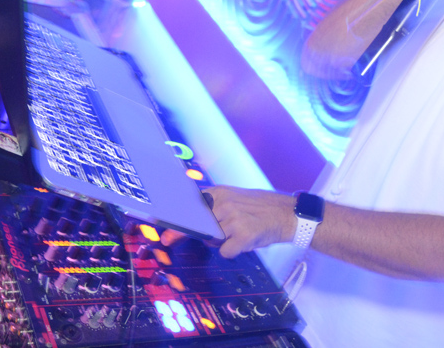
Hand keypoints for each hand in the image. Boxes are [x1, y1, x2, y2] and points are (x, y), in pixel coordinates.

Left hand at [161, 186, 294, 258]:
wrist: (287, 214)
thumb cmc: (259, 209)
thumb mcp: (234, 199)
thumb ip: (213, 208)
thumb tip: (189, 224)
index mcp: (219, 193)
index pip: (190, 205)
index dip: (172, 216)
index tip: (156, 225)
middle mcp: (224, 203)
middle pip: (195, 224)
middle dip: (181, 233)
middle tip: (166, 239)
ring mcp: (234, 219)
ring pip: (212, 239)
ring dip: (220, 242)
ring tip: (237, 233)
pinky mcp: (244, 235)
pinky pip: (226, 251)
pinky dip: (233, 251)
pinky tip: (245, 242)